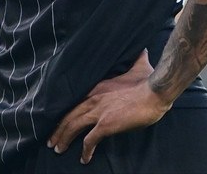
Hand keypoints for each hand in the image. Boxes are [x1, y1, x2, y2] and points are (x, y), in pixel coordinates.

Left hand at [47, 53, 170, 164]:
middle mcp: (93, 98)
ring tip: (58, 149)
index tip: (59, 121)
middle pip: (68, 115)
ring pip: (73, 126)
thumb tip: (142, 49)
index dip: (65, 112)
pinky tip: (84, 158)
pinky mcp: (106, 124)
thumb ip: (137, 59)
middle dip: (58, 129)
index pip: (74, 101)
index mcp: (97, 87)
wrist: (155, 91)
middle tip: (51, 140)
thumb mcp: (139, 66)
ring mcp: (98, 112)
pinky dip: (85, 150)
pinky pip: (90, 140)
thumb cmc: (148, 80)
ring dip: (64, 139)